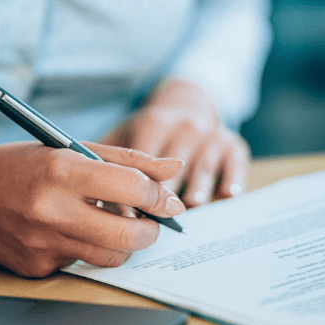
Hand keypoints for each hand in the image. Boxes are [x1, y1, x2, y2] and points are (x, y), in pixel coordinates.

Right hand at [0, 141, 184, 276]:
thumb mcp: (69, 148)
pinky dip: (83, 249)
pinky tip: (65, 232)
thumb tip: (174, 170)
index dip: (160, 197)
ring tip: (111, 224)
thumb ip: (127, 161)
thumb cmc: (17, 165)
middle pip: (128, 236)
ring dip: (122, 245)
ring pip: (109, 258)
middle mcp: (51, 210)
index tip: (169, 201)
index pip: (133, 188)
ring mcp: (41, 244)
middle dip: (151, 231)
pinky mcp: (34, 268)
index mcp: (62, 170)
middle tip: (150, 222)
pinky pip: (78, 265)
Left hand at [101, 78, 249, 207]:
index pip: (143, 160)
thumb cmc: (147, 132)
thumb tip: (89, 200)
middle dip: (165, 194)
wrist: (187, 104)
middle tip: (156, 219)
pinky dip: (234, 177)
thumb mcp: (124, 135)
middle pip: (175, 166)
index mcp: (153, 123)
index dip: (135, 189)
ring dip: (199, 186)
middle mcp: (184, 126)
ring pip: (204, 165)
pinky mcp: (233, 143)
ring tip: (193, 204)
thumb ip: (106, 162)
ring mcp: (210, 134)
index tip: (127, 215)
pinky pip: (235, 162)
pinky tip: (228, 194)